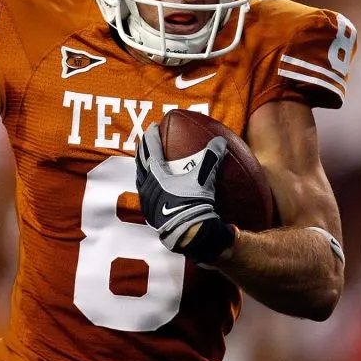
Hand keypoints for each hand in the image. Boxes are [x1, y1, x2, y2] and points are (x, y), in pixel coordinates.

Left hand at [135, 122, 234, 263]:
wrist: (188, 234)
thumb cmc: (193, 204)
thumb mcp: (203, 178)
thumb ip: (211, 157)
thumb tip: (220, 141)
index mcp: (155, 175)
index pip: (150, 149)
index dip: (151, 136)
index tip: (153, 126)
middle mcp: (146, 186)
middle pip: (140, 163)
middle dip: (143, 150)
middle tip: (148, 142)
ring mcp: (146, 201)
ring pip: (141, 179)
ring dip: (144, 168)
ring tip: (150, 162)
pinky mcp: (150, 214)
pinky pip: (146, 193)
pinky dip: (150, 184)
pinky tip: (157, 187)